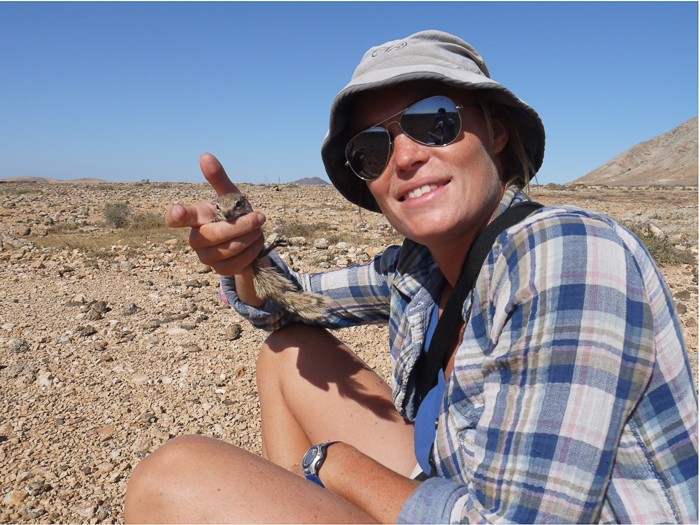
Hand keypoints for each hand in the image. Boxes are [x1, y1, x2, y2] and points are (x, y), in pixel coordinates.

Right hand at [166, 153, 266, 276]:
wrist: (249, 239)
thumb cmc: (235, 214)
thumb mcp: (230, 195)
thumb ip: (218, 178)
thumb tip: (205, 156)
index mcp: (196, 217)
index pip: (178, 217)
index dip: (177, 215)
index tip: (179, 212)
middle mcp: (196, 238)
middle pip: (213, 235)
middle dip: (240, 225)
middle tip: (260, 216)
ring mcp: (206, 257)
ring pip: (228, 249)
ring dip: (249, 237)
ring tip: (258, 229)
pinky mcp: (219, 270)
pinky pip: (237, 263)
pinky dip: (251, 251)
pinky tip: (256, 243)